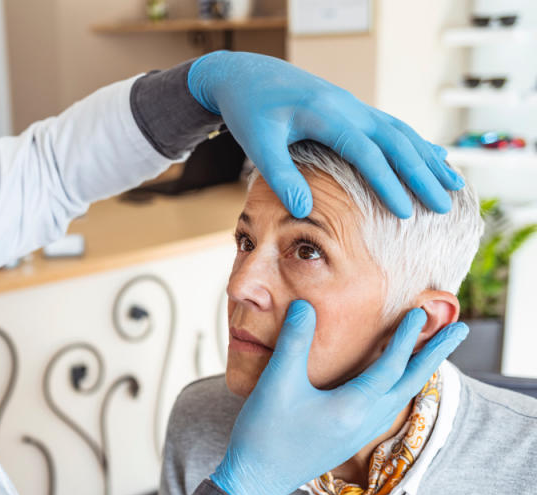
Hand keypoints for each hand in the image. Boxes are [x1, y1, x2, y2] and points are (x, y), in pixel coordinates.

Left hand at [187, 51, 464, 218]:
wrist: (246, 74)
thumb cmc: (249, 110)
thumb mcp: (256, 142)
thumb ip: (279, 175)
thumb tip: (303, 211)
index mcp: (325, 113)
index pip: (366, 152)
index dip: (387, 183)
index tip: (404, 212)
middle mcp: (347, 106)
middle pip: (395, 141)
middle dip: (421, 175)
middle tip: (444, 206)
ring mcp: (353, 106)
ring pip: (401, 132)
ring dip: (427, 159)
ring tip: (454, 186)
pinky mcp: (352, 109)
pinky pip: (392, 127)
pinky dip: (416, 145)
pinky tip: (434, 159)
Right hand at [209, 300, 467, 494]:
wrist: (255, 478)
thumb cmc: (265, 433)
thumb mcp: (277, 382)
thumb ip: (294, 342)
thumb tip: (305, 306)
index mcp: (354, 407)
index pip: (390, 366)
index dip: (407, 337)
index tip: (421, 312)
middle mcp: (364, 421)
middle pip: (410, 383)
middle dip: (435, 354)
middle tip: (460, 330)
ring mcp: (357, 433)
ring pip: (399, 396)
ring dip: (418, 370)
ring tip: (430, 350)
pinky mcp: (347, 438)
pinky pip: (384, 406)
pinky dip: (397, 385)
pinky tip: (389, 381)